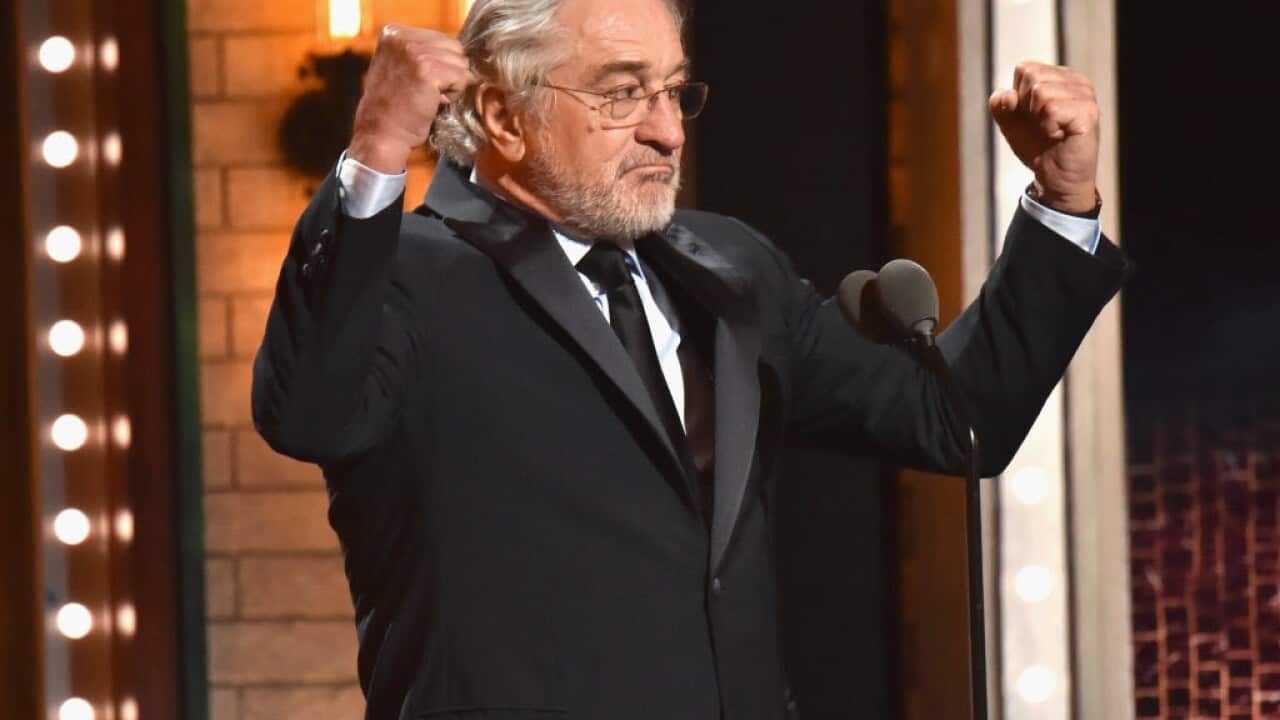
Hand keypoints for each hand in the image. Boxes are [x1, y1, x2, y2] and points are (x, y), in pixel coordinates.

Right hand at [348, 25, 470, 173]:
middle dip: (447, 73)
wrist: (381, 135)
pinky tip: (432, 102)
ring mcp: (414, 51)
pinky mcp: (428, 69)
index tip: (415, 83)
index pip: (441, 39)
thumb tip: (460, 49)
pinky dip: (453, 95)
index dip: (438, 66)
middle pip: (454, 47)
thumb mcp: (400, 67)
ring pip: (461, 63)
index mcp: (393, 32)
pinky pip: (462, 77)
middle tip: (423, 92)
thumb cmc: (394, 108)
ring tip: (426, 97)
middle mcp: (402, 37)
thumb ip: (420, 51)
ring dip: (450, 85)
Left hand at [989, 61, 1099, 212]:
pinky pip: (1050, 108)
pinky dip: (1047, 126)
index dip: (1018, 96)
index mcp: (1061, 77)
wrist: (1056, 179)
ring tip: (1052, 131)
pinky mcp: (1088, 112)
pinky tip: (1059, 135)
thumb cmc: (1038, 146)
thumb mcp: (1011, 122)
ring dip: (1037, 118)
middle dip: (1026, 106)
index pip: (1025, 68)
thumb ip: (1000, 104)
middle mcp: (1077, 81)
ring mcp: (1085, 95)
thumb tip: (1007, 96)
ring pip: (1040, 91)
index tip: (1032, 116)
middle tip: (1042, 125)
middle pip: (1031, 76)